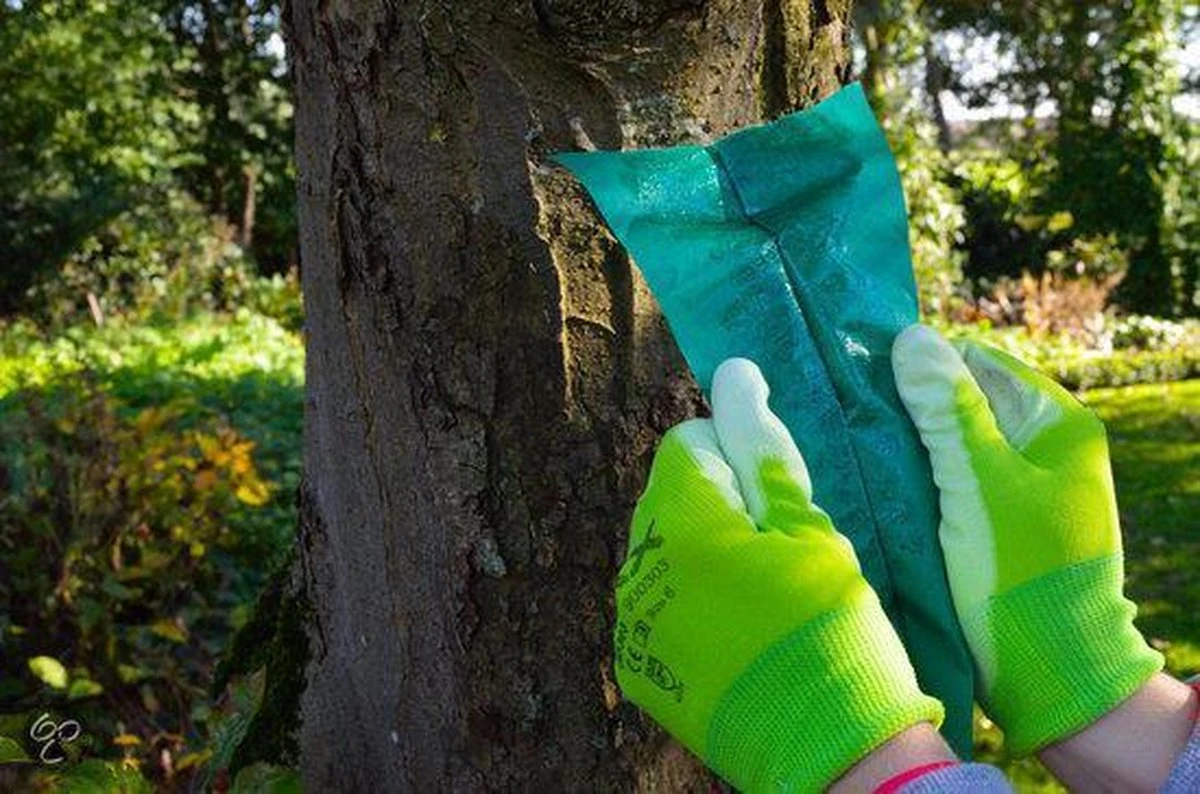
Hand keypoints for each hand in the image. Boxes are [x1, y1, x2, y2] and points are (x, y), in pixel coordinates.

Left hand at [614, 358, 942, 791]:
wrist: (830, 751)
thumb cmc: (833, 627)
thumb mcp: (809, 528)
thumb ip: (762, 446)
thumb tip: (732, 374)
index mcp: (682, 522)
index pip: (687, 444)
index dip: (736, 456)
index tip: (776, 496)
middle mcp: (639, 566)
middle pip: (667, 496)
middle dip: (715, 502)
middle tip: (776, 549)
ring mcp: (632, 620)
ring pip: (660, 548)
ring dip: (700, 552)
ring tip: (759, 595)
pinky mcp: (638, 664)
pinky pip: (654, 602)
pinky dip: (687, 603)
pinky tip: (736, 632)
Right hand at [891, 325, 1161, 755]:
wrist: (1050, 671)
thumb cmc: (1020, 571)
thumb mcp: (979, 482)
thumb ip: (945, 410)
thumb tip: (911, 337)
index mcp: (1057, 424)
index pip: (979, 362)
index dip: (924, 364)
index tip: (866, 376)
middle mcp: (1044, 448)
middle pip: (964, 401)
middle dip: (911, 406)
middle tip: (850, 411)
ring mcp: (1021, 488)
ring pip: (952, 443)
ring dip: (909, 444)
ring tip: (853, 443)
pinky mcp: (997, 523)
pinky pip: (951, 481)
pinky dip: (917, 478)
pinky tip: (874, 481)